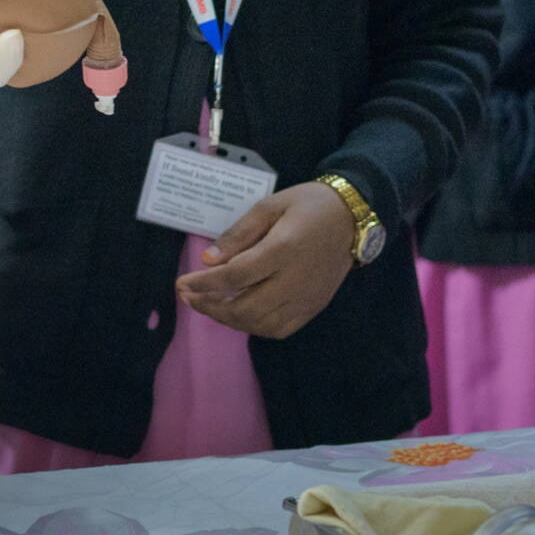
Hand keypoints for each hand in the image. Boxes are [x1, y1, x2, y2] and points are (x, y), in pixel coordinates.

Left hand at [177, 182, 356, 340]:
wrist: (352, 218)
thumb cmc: (308, 204)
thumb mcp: (269, 206)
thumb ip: (238, 234)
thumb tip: (208, 259)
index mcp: (283, 249)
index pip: (236, 276)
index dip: (205, 284)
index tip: (182, 284)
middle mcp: (295, 280)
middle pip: (246, 307)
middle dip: (210, 307)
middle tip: (188, 298)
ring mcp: (307, 298)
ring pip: (261, 324)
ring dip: (229, 320)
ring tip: (209, 306)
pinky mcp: (314, 307)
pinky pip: (281, 329)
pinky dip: (255, 328)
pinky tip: (239, 316)